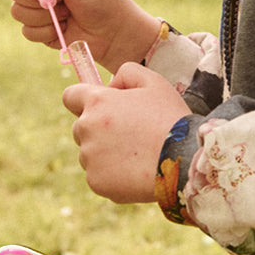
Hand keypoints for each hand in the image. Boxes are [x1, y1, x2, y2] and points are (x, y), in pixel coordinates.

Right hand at [5, 0, 158, 68]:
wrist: (114, 34)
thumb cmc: (103, 1)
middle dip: (35, 0)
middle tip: (63, 1)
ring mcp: (38, 7)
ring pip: (17, 12)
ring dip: (44, 18)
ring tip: (68, 15)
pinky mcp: (40, 28)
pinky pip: (26, 31)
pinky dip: (46, 32)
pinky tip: (65, 29)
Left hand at [62, 63, 189, 202]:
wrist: (184, 160)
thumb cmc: (170, 117)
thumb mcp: (154, 81)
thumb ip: (126, 72)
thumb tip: (110, 85)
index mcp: (97, 102)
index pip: (70, 96)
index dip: (84, 100)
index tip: (100, 107)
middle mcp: (86, 128)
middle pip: (81, 127)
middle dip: (99, 128)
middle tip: (131, 134)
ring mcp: (89, 158)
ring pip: (90, 153)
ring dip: (106, 152)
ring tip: (138, 154)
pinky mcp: (96, 182)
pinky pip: (99, 175)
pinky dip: (113, 175)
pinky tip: (136, 171)